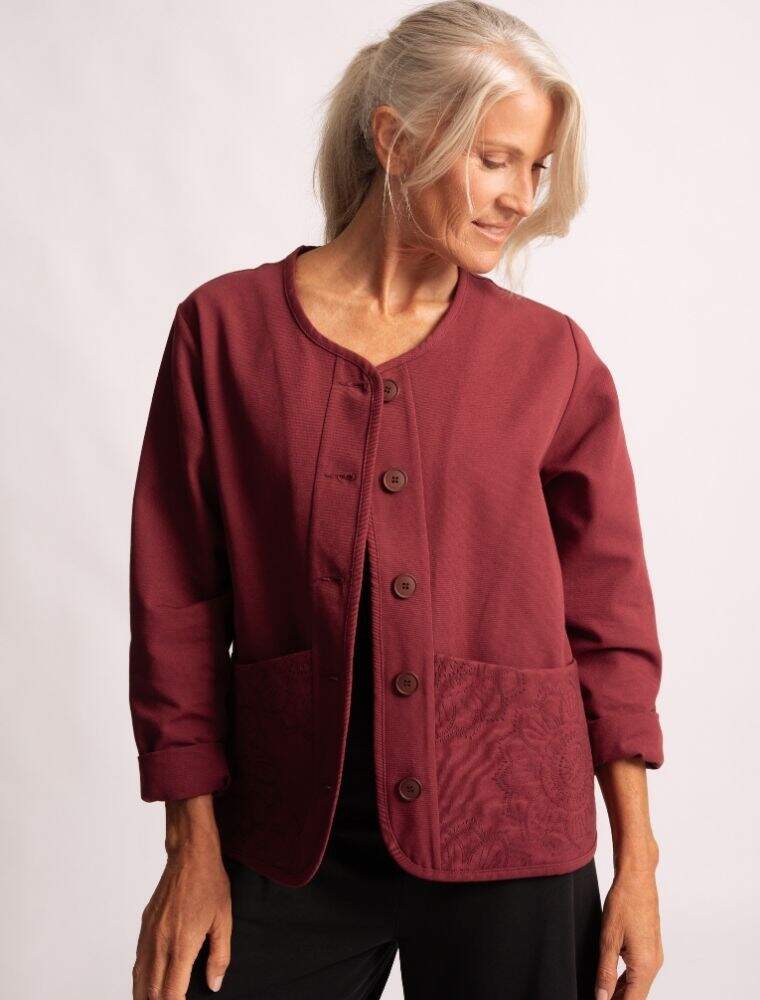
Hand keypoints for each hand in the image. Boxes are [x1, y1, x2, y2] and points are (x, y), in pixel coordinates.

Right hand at [132, 842, 231, 997]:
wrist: (189, 855)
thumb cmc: (209, 883)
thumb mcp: (224, 920)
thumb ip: (220, 956)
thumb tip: (214, 984)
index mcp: (181, 945)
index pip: (170, 993)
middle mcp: (160, 943)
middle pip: (151, 992)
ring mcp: (148, 935)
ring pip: (139, 979)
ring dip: (146, 996)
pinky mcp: (144, 927)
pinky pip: (138, 962)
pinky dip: (141, 979)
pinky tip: (150, 984)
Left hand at [595, 862, 663, 998]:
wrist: (637, 879)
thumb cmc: (624, 903)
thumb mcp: (608, 940)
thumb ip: (605, 972)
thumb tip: (601, 997)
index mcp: (645, 966)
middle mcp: (654, 964)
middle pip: (636, 995)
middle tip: (598, 998)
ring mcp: (654, 955)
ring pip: (637, 984)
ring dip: (621, 992)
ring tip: (601, 995)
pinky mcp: (650, 947)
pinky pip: (639, 972)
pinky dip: (626, 980)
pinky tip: (611, 982)